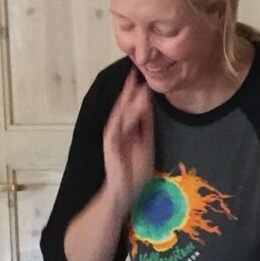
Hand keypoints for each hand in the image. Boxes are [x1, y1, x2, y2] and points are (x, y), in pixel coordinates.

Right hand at [102, 71, 155, 204]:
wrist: (124, 190)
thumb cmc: (134, 170)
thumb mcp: (145, 143)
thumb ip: (145, 125)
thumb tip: (148, 106)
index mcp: (125, 128)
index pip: (131, 106)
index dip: (136, 91)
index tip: (142, 75)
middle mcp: (117, 128)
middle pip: (123, 104)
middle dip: (129, 88)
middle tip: (135, 70)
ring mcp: (112, 134)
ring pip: (121, 112)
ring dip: (128, 99)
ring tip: (135, 84)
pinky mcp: (111, 143)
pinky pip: (118, 126)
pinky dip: (125, 116)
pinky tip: (133, 107)